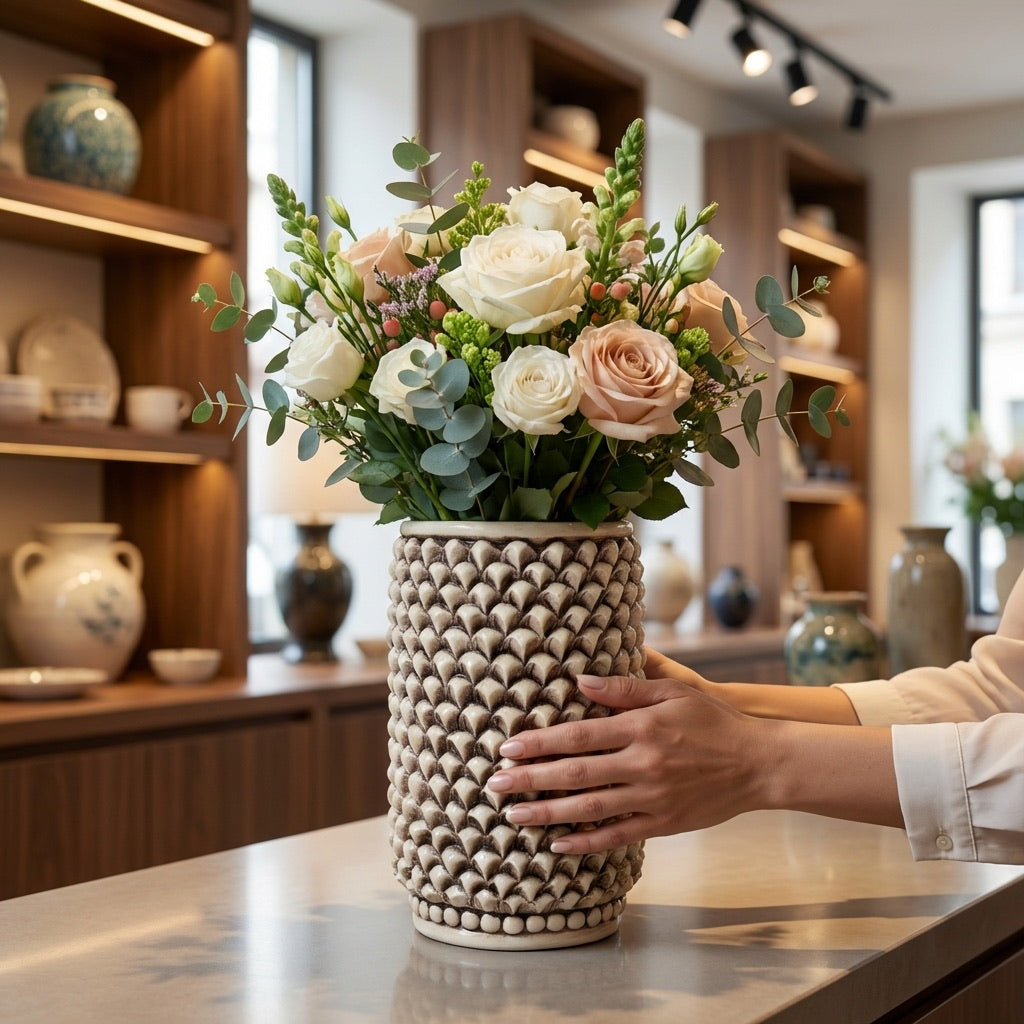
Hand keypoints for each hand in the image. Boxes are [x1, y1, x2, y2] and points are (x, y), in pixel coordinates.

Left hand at [486, 672, 771, 853]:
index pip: (578, 735)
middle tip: (494, 785)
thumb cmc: (713, 721)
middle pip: (575, 774)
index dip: (540, 742)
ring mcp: (651, 798)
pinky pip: (616, 835)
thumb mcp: (673, 692)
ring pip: (588, 808)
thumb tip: (579, 680)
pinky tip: (557, 844)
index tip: (508, 747)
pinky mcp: (661, 823)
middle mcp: (642, 764)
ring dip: (547, 813)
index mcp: (641, 728)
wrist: (758, 764)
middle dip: (530, 779)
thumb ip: (625, 688)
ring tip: (513, 816)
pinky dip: (585, 842)